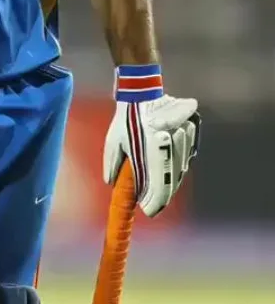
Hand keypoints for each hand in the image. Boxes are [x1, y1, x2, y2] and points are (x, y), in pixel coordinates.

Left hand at [103, 65, 199, 216]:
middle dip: (162, 194)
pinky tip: (168, 171)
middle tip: (152, 205)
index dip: (155, 202)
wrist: (142, 92)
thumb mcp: (114, 143)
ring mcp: (182, 134)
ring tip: (158, 189)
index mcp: (151, 146)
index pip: (158, 183)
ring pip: (181, 167)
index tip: (149, 211)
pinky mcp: (190, 130)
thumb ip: (113, 165)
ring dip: (170, 180)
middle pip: (172, 178)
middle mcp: (169, 141)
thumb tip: (112, 184)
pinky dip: (176, 166)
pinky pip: (186, 155)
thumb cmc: (125, 120)